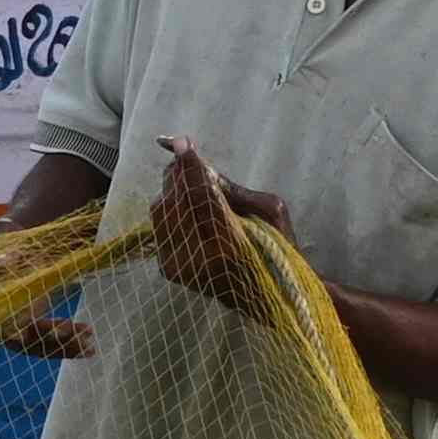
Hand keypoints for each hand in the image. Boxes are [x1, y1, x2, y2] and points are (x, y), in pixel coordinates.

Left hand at [148, 139, 295, 312]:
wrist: (266, 297)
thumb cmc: (277, 248)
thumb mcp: (269, 211)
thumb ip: (232, 189)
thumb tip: (198, 166)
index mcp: (229, 242)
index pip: (200, 196)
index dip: (190, 168)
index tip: (182, 141)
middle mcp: (196, 256)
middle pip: (173, 199)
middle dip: (181, 175)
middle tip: (193, 164)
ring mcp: (177, 265)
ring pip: (161, 210)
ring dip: (175, 191)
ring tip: (194, 189)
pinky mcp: (167, 268)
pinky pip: (159, 225)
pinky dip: (172, 210)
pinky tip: (188, 209)